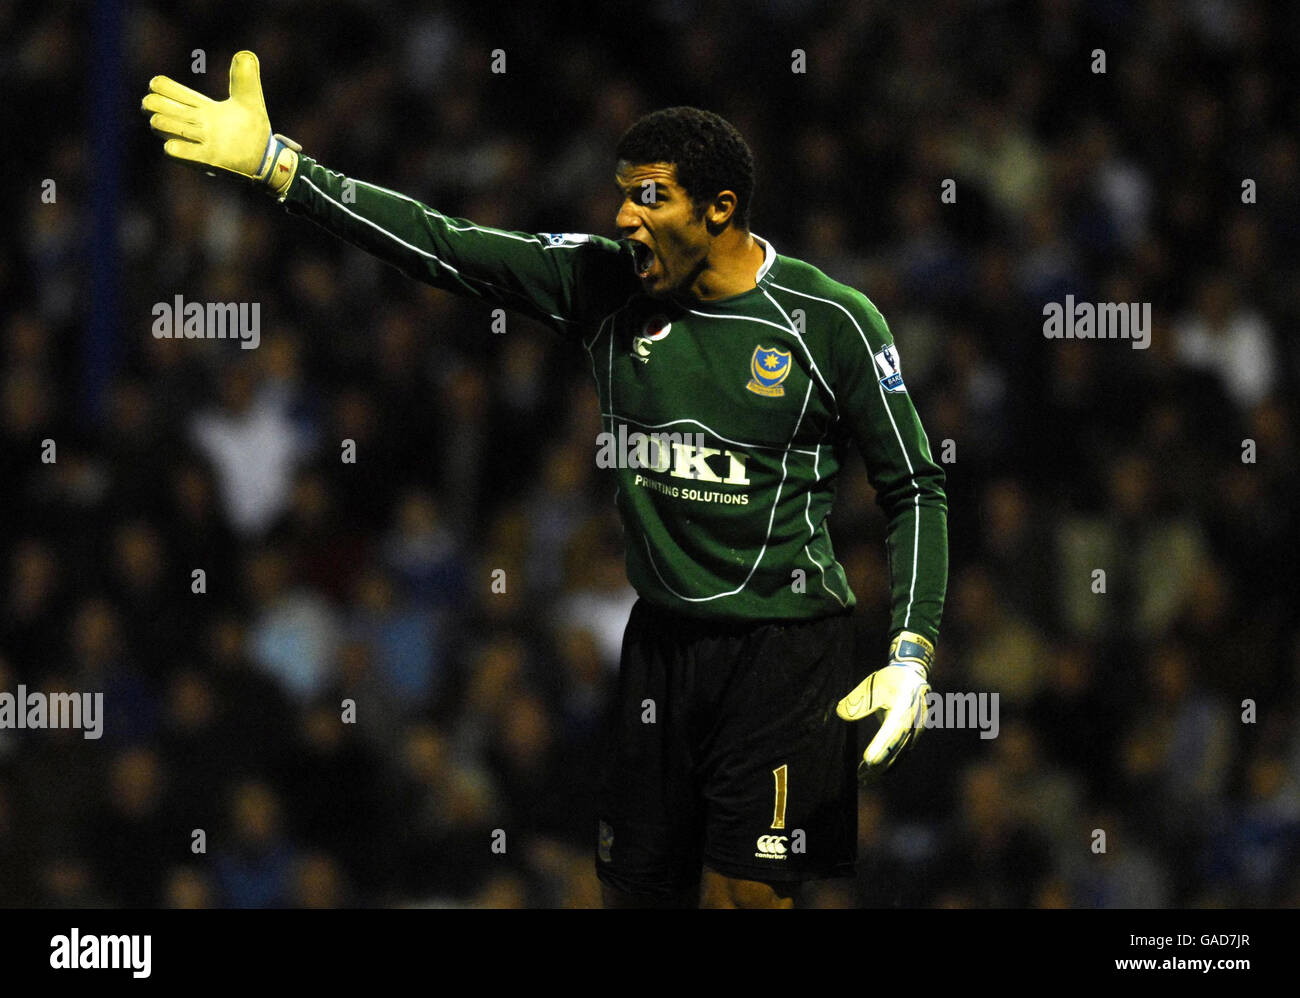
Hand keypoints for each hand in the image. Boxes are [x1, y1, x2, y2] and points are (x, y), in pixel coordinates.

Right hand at [141, 51, 299, 195]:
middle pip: (159, 107)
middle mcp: (194, 123)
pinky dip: (175, 148)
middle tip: (159, 104)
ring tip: (170, 123)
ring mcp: (198, 141)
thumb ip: (245, 78)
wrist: (265, 158)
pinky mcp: (206, 159)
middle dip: (155, 103)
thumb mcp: (250, 99)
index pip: (168, 90)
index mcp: (200, 106)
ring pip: (164, 125)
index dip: (161, 86)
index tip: (159, 85)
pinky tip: (171, 146)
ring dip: (164, 122)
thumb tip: (244, 55)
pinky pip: (181, 152)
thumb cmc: (252, 128)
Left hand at [836, 631, 933, 781]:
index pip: (894, 730)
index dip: (882, 746)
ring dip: (883, 768)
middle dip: (881, 763)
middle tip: (862, 776)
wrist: (913, 677)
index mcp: (906, 705)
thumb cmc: (890, 680)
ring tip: (862, 779)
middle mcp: (915, 721)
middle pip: (898, 747)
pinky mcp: (913, 737)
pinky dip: (888, 764)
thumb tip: (840, 713)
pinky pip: (900, 754)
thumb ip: (858, 699)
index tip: (869, 760)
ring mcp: (917, 731)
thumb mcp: (873, 684)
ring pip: (899, 754)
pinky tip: (872, 774)